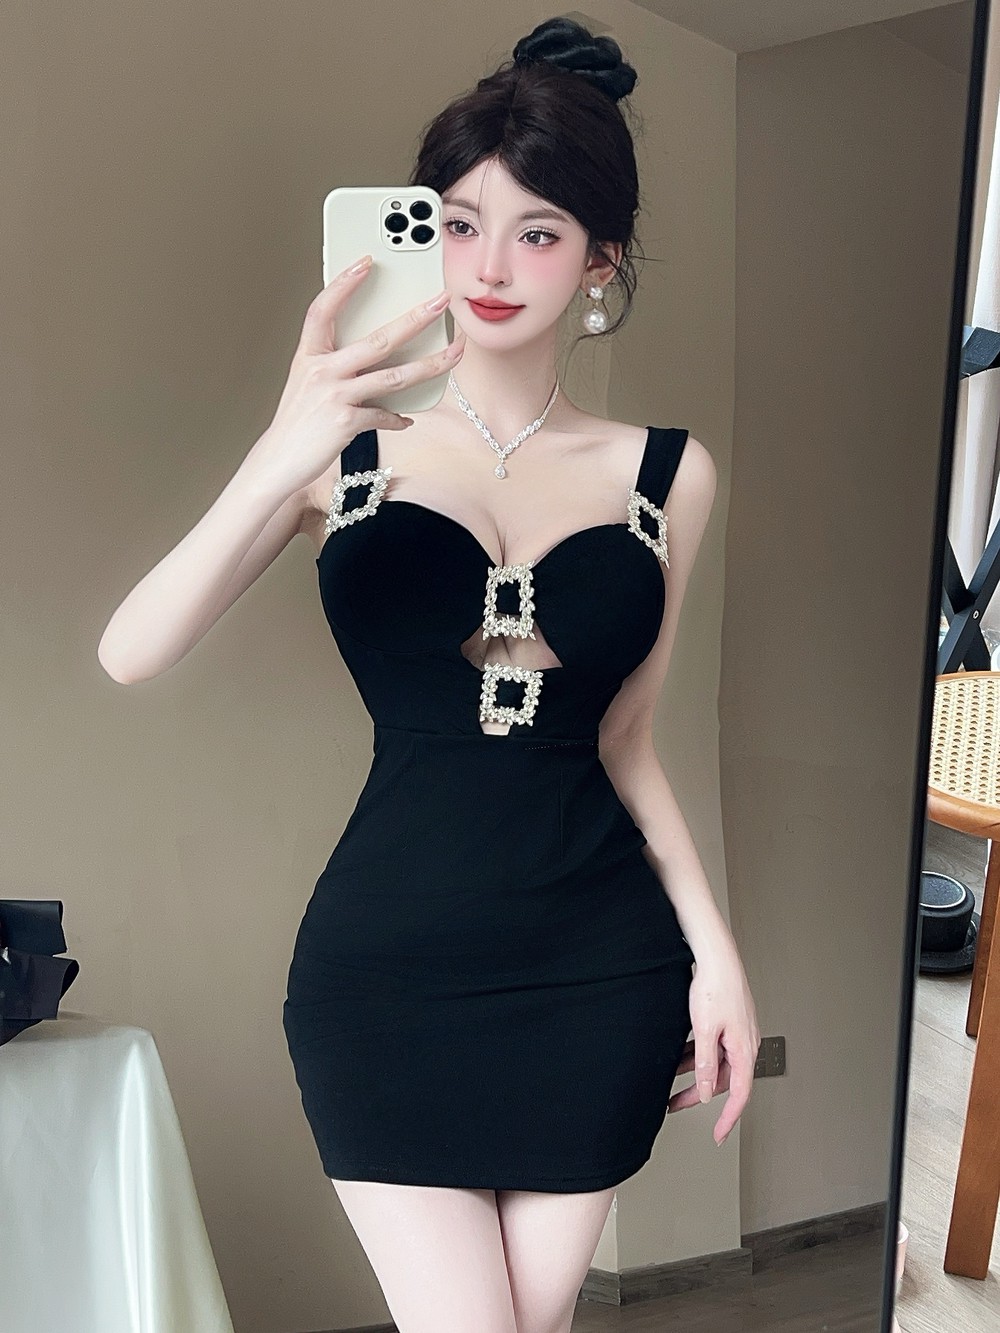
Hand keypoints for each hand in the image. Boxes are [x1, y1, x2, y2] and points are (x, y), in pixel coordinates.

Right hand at [244, 256, 466, 495]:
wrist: (278, 460)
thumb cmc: (295, 421)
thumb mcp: (307, 382)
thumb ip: (333, 364)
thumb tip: (373, 354)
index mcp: (309, 355)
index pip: (324, 309)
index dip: (343, 283)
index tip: (366, 262)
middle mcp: (322, 371)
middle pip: (377, 339)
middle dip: (415, 318)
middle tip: (440, 301)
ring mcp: (335, 396)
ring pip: (394, 376)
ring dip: (430, 365)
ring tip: (454, 354)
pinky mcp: (346, 423)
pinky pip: (385, 415)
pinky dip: (398, 418)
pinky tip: (407, 418)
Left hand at [666, 947, 760, 1145]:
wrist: (717, 954)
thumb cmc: (715, 985)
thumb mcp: (704, 1030)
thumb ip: (705, 1064)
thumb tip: (705, 1092)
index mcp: (744, 1049)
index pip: (739, 1094)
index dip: (728, 1118)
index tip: (718, 1135)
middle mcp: (745, 1042)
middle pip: (724, 1080)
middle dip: (699, 1095)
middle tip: (676, 1105)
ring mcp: (737, 1031)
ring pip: (717, 1062)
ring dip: (695, 1074)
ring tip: (671, 1082)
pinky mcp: (728, 1020)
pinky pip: (714, 1047)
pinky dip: (697, 1055)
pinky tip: (680, 1056)